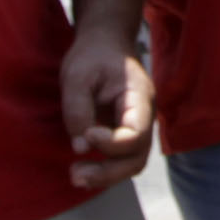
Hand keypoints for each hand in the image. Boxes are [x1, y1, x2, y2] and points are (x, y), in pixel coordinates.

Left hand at [60, 34, 156, 190]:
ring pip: (131, 164)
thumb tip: (80, 147)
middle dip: (108, 172)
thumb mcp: (77, 74)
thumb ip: (77, 109)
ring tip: (75, 176)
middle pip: (137, 157)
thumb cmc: (93, 55)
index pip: (136, 133)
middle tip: (75, 175)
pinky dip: (104, 170)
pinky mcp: (124, 134)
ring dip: (105, 176)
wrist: (105, 44)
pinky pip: (121, 160)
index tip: (87, 134)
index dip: (111, 142)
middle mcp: (144, 117)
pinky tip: (81, 170)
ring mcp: (136, 127)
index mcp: (139, 97)